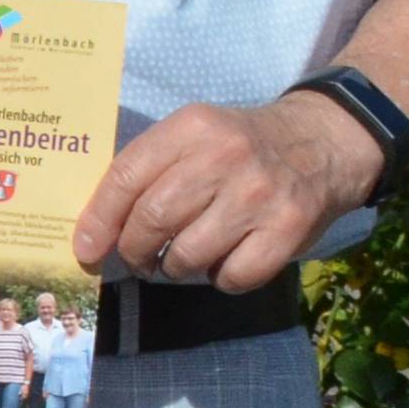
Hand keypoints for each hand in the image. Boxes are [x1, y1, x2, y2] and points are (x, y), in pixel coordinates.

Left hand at [74, 95, 376, 291]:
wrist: (322, 142)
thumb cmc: (240, 146)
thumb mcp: (194, 134)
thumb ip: (149, 168)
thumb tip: (95, 226)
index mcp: (191, 129)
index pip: (126, 178)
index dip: (98, 220)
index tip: (86, 250)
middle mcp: (223, 158)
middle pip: (152, 222)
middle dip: (134, 251)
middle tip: (138, 258)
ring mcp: (258, 196)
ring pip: (187, 256)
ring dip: (175, 269)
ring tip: (182, 258)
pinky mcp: (288, 230)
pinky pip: (232, 277)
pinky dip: (220, 279)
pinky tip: (225, 260)